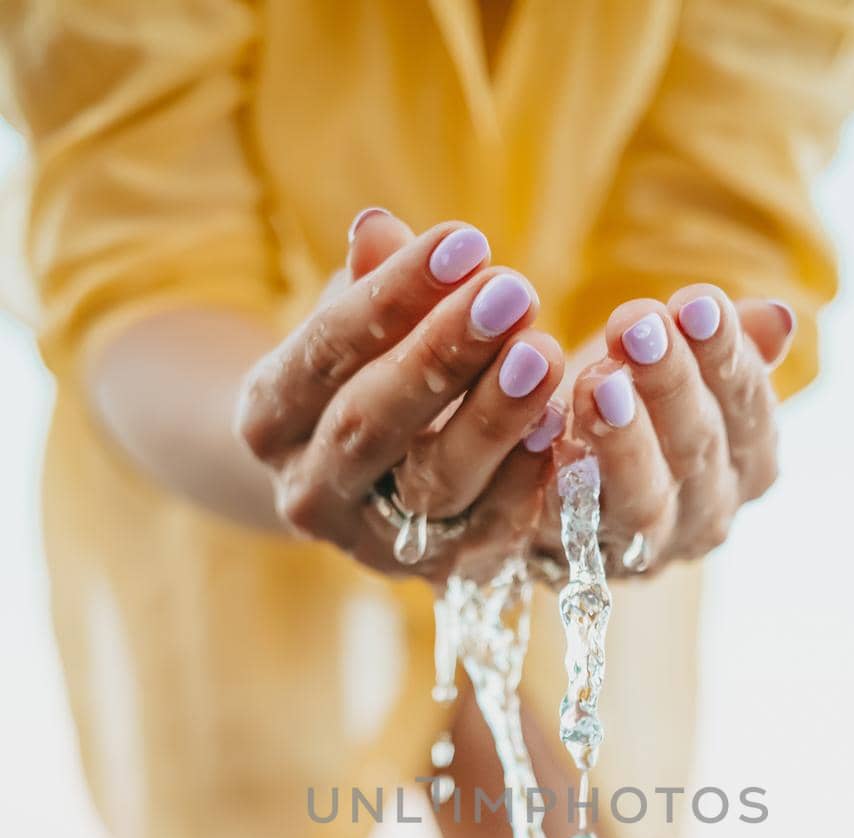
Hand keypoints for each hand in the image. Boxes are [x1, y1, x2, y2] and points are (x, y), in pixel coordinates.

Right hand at [236, 211, 563, 578]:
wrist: (352, 484)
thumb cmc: (357, 375)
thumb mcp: (350, 323)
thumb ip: (368, 282)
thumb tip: (378, 227)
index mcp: (267, 419)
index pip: (326, 350)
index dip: (394, 295)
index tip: (467, 241)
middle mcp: (308, 492)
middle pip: (372, 423)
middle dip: (444, 354)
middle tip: (514, 293)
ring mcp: (372, 544)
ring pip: (434, 483)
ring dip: (494, 417)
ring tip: (545, 352)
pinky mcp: (437, 574)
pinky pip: (486, 529)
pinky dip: (526, 478)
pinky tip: (565, 425)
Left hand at [555, 287, 793, 576]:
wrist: (567, 493)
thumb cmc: (639, 411)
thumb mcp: (687, 372)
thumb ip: (729, 350)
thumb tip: (776, 318)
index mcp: (747, 463)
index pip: (748, 405)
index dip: (726, 354)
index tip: (697, 303)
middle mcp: (706, 512)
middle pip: (697, 447)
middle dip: (669, 383)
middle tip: (638, 327)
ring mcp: (644, 547)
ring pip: (642, 498)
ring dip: (622, 439)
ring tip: (599, 382)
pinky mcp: (575, 560)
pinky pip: (570, 527)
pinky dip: (562, 484)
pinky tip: (549, 439)